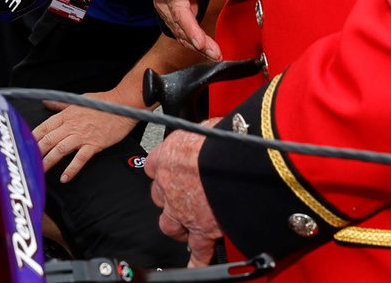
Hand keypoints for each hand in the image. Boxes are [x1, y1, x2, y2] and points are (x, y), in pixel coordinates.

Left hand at [34, 94, 137, 182]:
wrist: (123, 105)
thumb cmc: (103, 102)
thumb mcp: (78, 100)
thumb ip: (61, 104)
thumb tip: (47, 102)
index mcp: (67, 114)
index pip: (44, 127)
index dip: (33, 138)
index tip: (25, 146)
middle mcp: (72, 125)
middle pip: (48, 140)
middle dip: (36, 152)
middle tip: (28, 162)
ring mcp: (83, 135)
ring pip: (60, 149)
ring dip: (49, 161)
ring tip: (41, 171)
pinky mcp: (94, 144)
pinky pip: (80, 159)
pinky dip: (71, 169)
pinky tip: (65, 178)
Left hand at [147, 122, 223, 266]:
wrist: (236, 162)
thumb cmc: (224, 140)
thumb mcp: (208, 126)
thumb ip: (203, 133)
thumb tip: (213, 129)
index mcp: (168, 156)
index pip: (154, 166)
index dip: (162, 170)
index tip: (168, 171)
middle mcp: (169, 185)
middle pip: (158, 196)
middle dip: (168, 198)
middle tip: (180, 198)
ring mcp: (182, 210)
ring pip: (169, 224)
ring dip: (176, 226)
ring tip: (184, 228)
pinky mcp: (201, 229)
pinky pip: (198, 250)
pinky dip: (197, 260)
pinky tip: (196, 264)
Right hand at [155, 0, 220, 60]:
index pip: (179, 12)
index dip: (191, 29)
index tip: (201, 44)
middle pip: (180, 27)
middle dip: (199, 44)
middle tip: (216, 54)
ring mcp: (164, 7)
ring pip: (180, 32)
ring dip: (198, 45)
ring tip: (215, 54)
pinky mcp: (169, 12)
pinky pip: (182, 29)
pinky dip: (194, 39)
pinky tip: (207, 48)